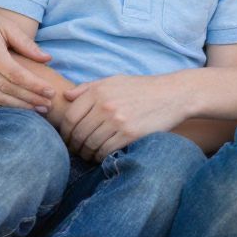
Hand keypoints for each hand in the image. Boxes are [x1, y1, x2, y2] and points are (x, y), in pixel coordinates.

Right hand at [0, 0, 56, 112]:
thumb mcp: (7, 26)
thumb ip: (26, 44)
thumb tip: (48, 59)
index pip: (18, 76)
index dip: (36, 86)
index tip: (52, 91)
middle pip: (10, 90)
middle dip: (32, 99)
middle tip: (49, 104)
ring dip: (20, 107)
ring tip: (37, 109)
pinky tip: (13, 110)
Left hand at [57, 74, 193, 159]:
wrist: (172, 95)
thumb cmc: (141, 88)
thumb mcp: (114, 80)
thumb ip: (88, 87)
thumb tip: (66, 96)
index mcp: (98, 91)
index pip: (70, 117)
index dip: (64, 132)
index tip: (66, 139)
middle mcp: (105, 106)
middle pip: (79, 133)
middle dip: (74, 145)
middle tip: (75, 151)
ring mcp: (118, 121)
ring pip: (91, 144)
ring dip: (86, 154)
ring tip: (87, 155)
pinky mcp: (130, 134)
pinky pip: (106, 151)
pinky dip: (100, 157)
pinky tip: (101, 156)